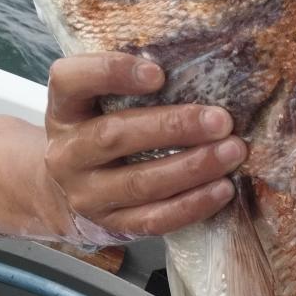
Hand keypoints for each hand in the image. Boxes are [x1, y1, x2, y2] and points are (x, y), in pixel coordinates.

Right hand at [44, 52, 246, 237]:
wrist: (69, 190)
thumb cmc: (102, 131)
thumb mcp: (100, 103)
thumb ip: (132, 87)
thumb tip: (200, 70)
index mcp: (63, 110)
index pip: (70, 81)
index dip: (111, 73)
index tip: (158, 72)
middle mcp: (66, 153)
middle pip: (114, 136)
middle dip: (174, 127)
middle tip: (221, 120)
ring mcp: (86, 194)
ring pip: (140, 183)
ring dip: (192, 167)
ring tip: (232, 152)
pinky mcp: (112, 225)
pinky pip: (155, 219)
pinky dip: (193, 205)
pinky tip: (223, 190)